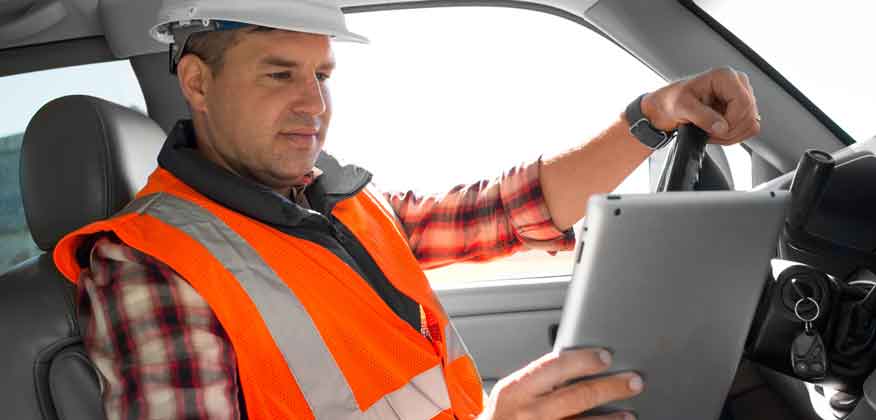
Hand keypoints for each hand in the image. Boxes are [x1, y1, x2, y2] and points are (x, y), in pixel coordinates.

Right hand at [478, 348, 642, 419]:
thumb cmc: (504, 415)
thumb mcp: (513, 391)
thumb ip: (539, 379)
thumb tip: (578, 363)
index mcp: (516, 389)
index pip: (555, 366)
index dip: (584, 360)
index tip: (606, 356)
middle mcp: (528, 413)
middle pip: (577, 396)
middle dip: (610, 387)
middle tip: (632, 381)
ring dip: (611, 419)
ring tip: (629, 413)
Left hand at [641, 67, 759, 144]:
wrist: (668, 107)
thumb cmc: (672, 101)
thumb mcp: (681, 107)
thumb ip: (702, 116)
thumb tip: (721, 127)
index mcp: (725, 76)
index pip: (743, 103)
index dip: (730, 122)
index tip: (713, 130)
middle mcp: (737, 83)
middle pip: (749, 115)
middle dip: (729, 131)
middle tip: (709, 133)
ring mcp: (742, 95)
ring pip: (751, 123)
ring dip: (731, 135)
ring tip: (710, 132)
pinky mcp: (742, 108)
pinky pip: (749, 127)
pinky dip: (734, 136)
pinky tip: (717, 132)